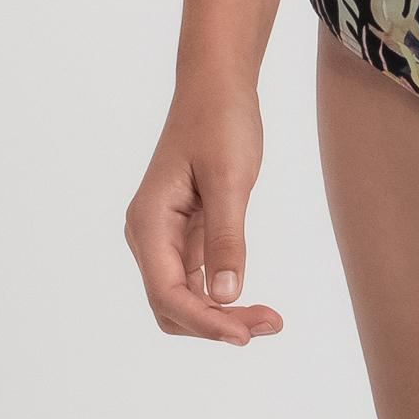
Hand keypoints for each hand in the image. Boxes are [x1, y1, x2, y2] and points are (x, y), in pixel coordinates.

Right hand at [124, 79, 284, 344]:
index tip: (244, 334)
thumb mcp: (229, 176)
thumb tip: (224, 297)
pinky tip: (252, 301)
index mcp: (149, 223)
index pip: (168, 293)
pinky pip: (197, 278)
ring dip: (221, 314)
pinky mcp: (185, 232)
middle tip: (270, 324)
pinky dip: (222, 294)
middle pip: (173, 305)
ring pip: (185, 297)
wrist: (217, 84)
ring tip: (269, 319)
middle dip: (215, 324)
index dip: (204, 322)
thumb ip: (226, 236)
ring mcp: (165, 236)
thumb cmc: (220, 120)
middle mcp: (149, 235)